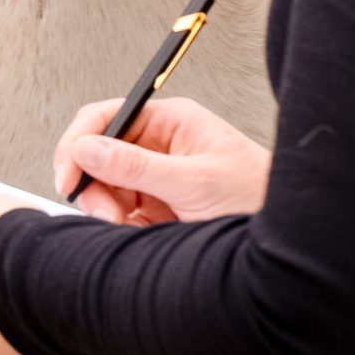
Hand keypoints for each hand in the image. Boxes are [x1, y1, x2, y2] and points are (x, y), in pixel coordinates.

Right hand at [54, 95, 270, 225]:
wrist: (285, 238)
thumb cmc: (257, 196)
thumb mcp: (193, 181)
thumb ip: (137, 166)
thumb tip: (89, 148)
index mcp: (170, 122)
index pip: (107, 117)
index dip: (80, 143)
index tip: (69, 175)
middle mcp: (160, 146)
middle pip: (100, 155)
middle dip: (94, 185)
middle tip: (105, 212)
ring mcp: (157, 177)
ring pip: (106, 188)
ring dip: (107, 210)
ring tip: (127, 226)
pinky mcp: (158, 208)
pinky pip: (121, 214)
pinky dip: (121, 228)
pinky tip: (138, 234)